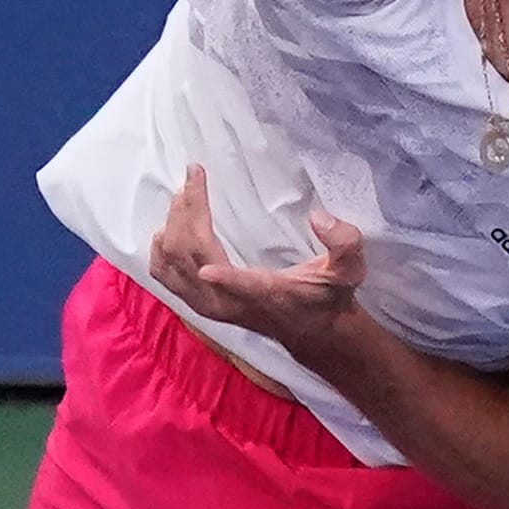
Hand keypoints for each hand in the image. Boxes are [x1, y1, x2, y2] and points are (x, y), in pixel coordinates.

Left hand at [148, 165, 367, 348]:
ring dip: (173, 224)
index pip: (241, 287)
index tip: (210, 265)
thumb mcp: (348, 270)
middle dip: (189, 212)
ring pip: (173, 264)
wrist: (311, 331)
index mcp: (265, 294)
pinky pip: (164, 276)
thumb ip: (344, 243)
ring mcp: (207, 305)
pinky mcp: (197, 304)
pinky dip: (160, 248)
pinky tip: (168, 226)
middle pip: (192, 257)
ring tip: (184, 193)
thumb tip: (320, 218)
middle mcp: (228, 304)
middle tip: (193, 177)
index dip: (226, 280)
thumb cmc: (327, 295)